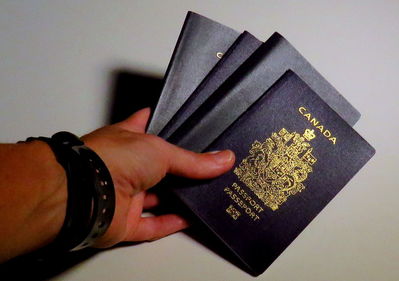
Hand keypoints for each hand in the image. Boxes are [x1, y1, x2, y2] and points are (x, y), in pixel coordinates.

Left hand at [81, 108, 234, 246]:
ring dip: (179, 198)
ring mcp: (125, 194)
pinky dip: (171, 223)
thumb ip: (194, 160)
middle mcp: (125, 166)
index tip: (182, 124)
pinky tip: (191, 218)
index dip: (163, 124)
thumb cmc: (109, 159)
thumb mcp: (161, 150)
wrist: (85, 193)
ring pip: (158, 198)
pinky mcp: (125, 222)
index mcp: (127, 140)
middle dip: (180, 169)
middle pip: (159, 168)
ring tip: (206, 192)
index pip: (147, 127)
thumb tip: (223, 159)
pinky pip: (153, 225)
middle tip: (207, 167)